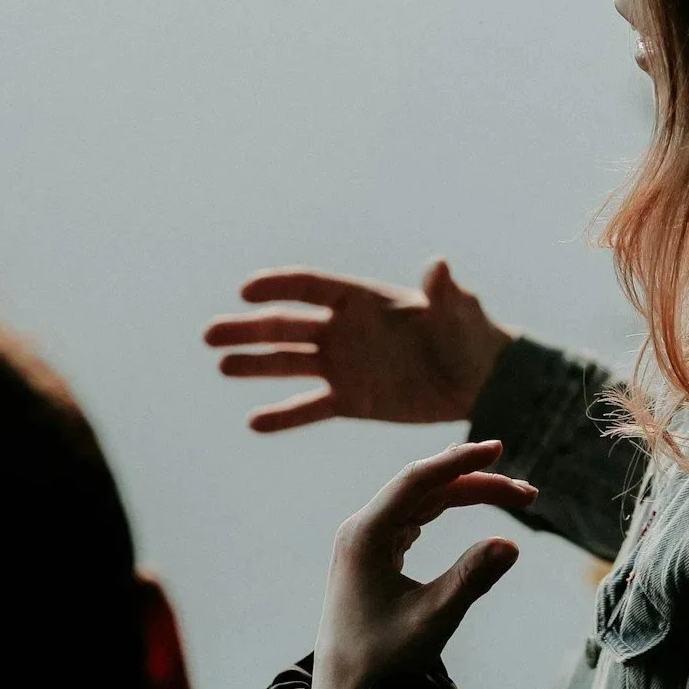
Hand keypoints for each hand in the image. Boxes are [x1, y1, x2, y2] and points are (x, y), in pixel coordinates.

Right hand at [203, 260, 513, 433]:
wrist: (479, 380)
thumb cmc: (470, 335)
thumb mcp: (458, 311)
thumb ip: (443, 293)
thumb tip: (439, 266)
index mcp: (362, 300)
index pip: (310, 287)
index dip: (278, 287)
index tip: (247, 291)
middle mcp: (344, 330)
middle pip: (286, 325)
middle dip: (249, 329)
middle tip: (210, 334)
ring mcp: (343, 365)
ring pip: (290, 364)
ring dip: (255, 364)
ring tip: (222, 365)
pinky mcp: (350, 400)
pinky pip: (310, 408)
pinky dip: (284, 415)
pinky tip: (254, 422)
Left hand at [313, 440, 534, 688]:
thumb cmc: (381, 663)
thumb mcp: (431, 621)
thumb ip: (470, 580)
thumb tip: (511, 543)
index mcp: (364, 535)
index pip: (417, 480)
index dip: (460, 461)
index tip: (498, 449)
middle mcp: (361, 530)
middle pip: (424, 488)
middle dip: (476, 483)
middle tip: (528, 495)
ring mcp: (365, 542)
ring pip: (421, 502)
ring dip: (465, 495)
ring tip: (514, 496)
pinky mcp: (374, 556)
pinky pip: (414, 518)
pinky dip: (446, 509)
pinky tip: (467, 500)